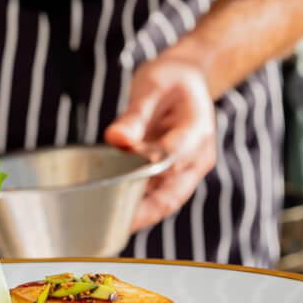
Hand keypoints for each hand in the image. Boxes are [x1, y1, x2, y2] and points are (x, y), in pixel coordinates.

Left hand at [104, 56, 215, 231]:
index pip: (172, 162)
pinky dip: (137, 204)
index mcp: (196, 131)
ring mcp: (188, 168)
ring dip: (138, 214)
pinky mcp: (175, 173)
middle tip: (109, 226)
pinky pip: (157, 194)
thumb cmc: (170, 77)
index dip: (145, 179)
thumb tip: (115, 137)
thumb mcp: (151, 85)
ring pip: (164, 201)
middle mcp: (197, 157)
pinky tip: (112, 210)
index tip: (117, 192)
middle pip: (171, 195)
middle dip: (141, 214)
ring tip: (105, 225)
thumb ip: (135, 114)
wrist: (187, 76)